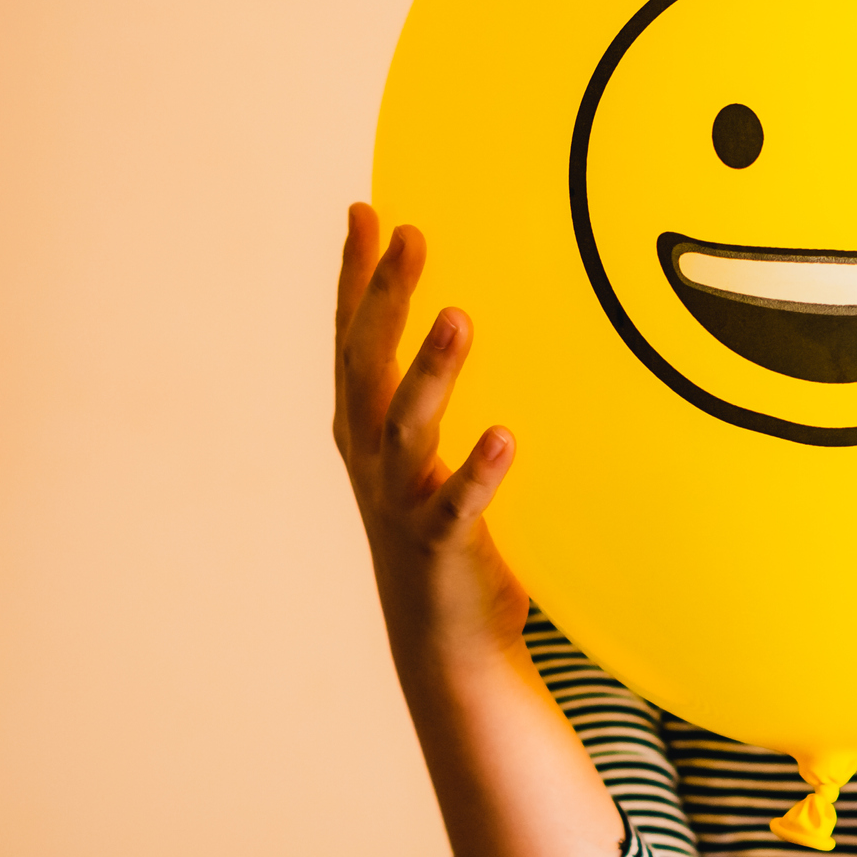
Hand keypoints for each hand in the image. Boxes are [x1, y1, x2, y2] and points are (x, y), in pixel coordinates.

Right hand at [334, 203, 525, 667]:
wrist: (444, 646)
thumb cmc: (444, 532)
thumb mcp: (428, 454)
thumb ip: (433, 392)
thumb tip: (466, 311)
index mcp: (363, 430)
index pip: (351, 338)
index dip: (354, 276)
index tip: (365, 211)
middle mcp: (370, 459)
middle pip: (367, 364)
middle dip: (383, 297)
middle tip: (409, 235)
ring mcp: (401, 502)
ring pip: (407, 426)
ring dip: (431, 371)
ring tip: (459, 316)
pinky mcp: (441, 546)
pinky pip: (458, 504)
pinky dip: (478, 470)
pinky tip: (505, 435)